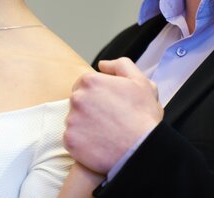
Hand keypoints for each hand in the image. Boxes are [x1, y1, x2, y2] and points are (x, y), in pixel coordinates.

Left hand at [64, 57, 163, 173]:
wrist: (143, 149)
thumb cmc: (143, 116)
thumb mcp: (141, 82)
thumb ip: (120, 65)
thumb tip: (102, 64)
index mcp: (91, 81)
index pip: (85, 84)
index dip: (98, 94)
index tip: (109, 105)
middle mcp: (77, 98)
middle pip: (78, 101)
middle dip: (90, 108)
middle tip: (109, 120)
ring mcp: (71, 120)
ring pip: (74, 120)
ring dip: (85, 125)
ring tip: (106, 133)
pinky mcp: (69, 140)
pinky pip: (72, 139)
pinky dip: (82, 142)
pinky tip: (99, 144)